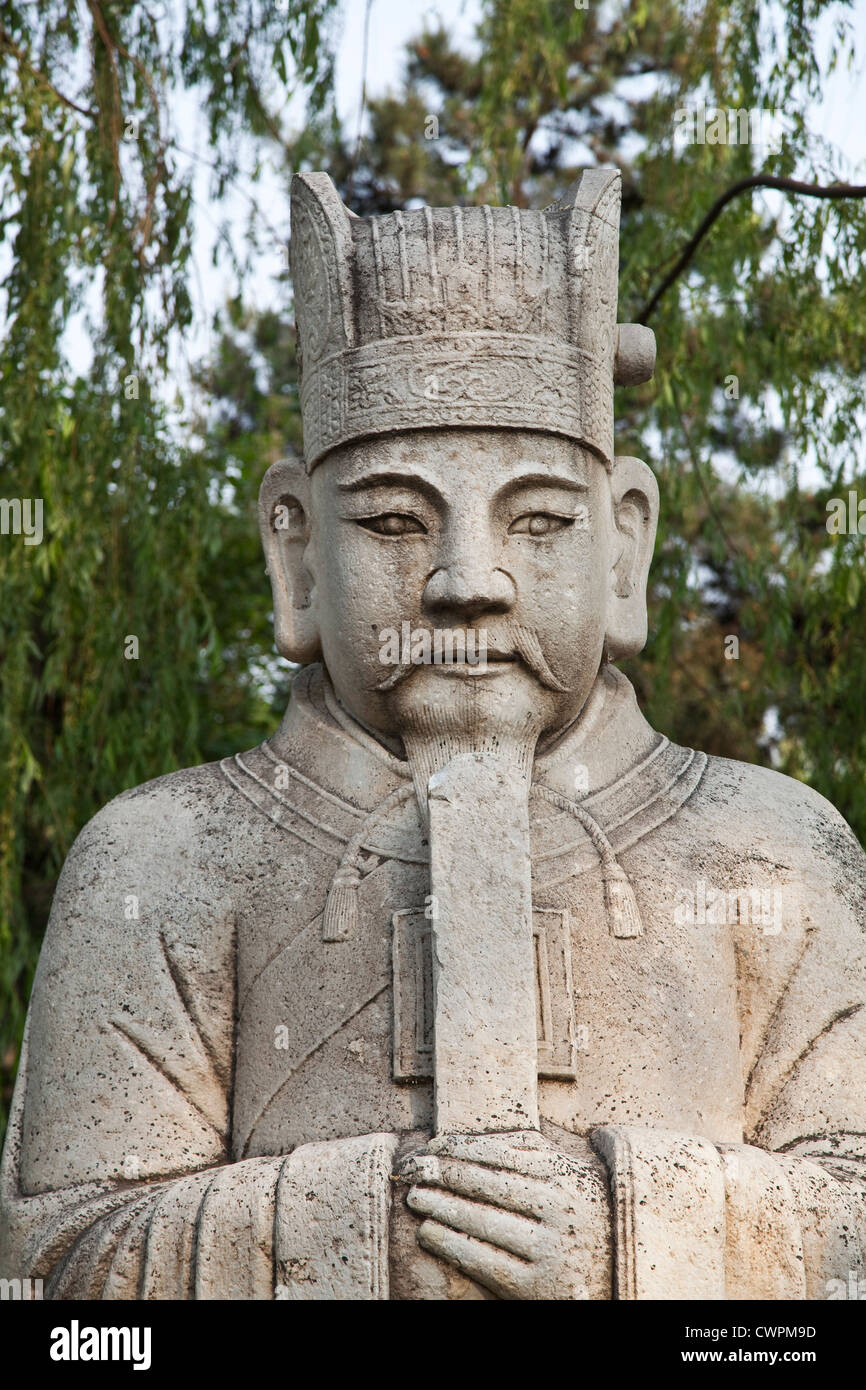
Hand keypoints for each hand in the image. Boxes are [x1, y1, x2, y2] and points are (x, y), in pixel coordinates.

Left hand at [399, 1129, 611, 1299]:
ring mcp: (547, 1250)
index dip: (459, 1150)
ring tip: (415, 1197)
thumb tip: (460, 1139)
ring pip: (482, 1222)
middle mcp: (557, 1209)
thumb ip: (523, 1148)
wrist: (610, 1270)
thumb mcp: (561, 1171)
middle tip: (413, 1169)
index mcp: (561, 1175)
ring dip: (441, 1207)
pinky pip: (483, 1261)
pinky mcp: (534, 1286)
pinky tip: (428, 1232)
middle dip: (444, 1175)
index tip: (430, 1148)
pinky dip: (450, 1244)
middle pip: (488, 1186)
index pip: (499, 1156)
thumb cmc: (573, 1209)